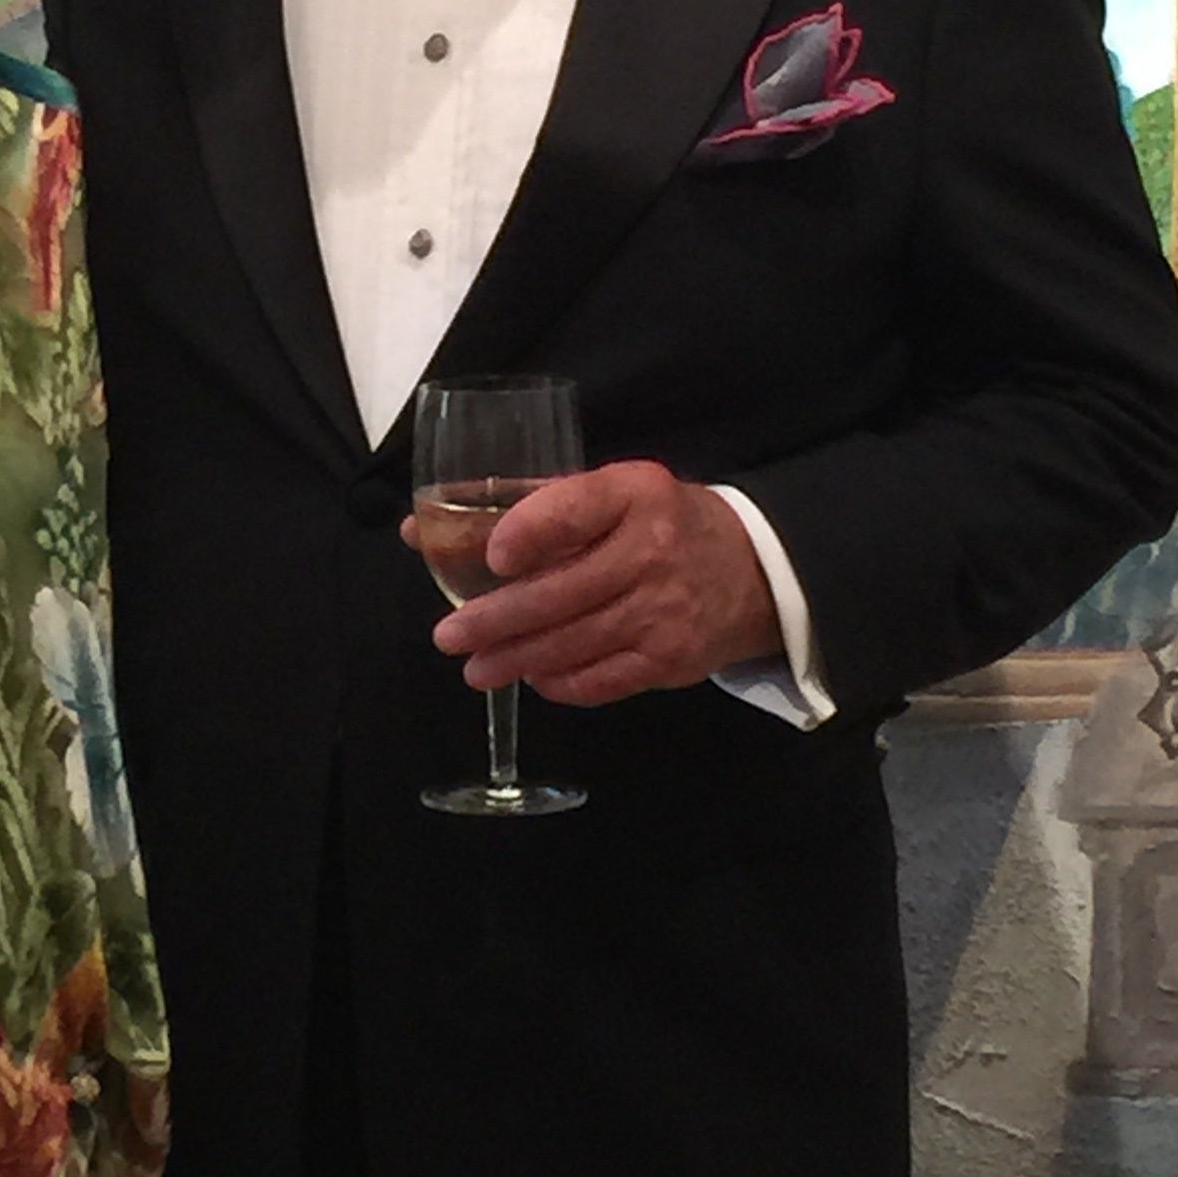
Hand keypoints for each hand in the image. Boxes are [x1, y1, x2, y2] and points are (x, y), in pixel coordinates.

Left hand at [410, 461, 780, 706]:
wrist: (755, 571)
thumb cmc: (660, 523)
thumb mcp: (614, 492)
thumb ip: (529, 506)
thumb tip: (421, 527)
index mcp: (634, 493)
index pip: (573, 509)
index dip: (528, 533)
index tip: (490, 558)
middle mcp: (651, 551)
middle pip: (561, 592)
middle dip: (496, 620)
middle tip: (448, 636)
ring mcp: (664, 611)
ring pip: (575, 643)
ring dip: (515, 660)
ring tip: (475, 668)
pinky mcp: (671, 659)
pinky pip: (602, 680)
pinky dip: (559, 684)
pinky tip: (530, 679)